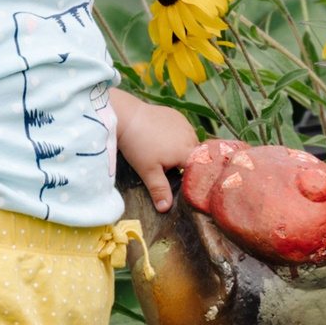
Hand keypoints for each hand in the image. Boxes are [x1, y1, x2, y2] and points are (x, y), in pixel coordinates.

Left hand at [112, 93, 200, 211]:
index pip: (200, 169)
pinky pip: (182, 129)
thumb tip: (166, 209)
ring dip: (182, 149)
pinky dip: (176, 136)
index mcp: (186, 152)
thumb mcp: (148, 171)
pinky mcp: (176, 115)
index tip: (186, 183)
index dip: (194, 177)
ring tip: (164, 154)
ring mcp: (184, 124)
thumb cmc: (137, 146)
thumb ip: (160, 190)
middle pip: (195, 155)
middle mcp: (190, 136)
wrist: (126, 117)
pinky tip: (161, 139)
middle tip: (172, 170)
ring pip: (189, 142)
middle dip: (186, 164)